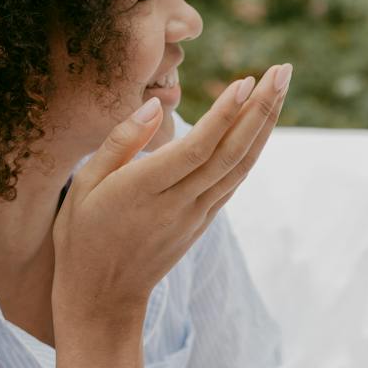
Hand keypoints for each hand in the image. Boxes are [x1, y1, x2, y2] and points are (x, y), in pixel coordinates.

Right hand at [51, 63, 291, 333]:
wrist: (103, 297)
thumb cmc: (83, 234)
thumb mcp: (84, 185)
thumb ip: (121, 142)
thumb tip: (157, 105)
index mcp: (144, 189)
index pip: (196, 149)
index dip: (225, 116)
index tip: (247, 81)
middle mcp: (178, 203)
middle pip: (230, 152)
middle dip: (260, 110)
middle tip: (283, 70)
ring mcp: (196, 215)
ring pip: (239, 166)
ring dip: (264, 125)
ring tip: (282, 87)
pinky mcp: (203, 222)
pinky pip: (233, 180)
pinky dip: (252, 150)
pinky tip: (263, 124)